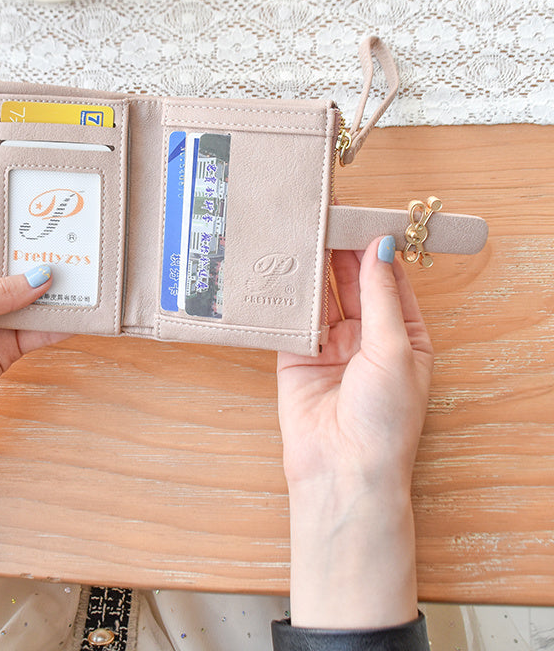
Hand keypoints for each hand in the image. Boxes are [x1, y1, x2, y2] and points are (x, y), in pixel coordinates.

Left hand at [0, 222, 65, 484]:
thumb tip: (40, 277)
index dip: (9, 218)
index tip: (43, 206)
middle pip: (13, 261)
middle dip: (41, 253)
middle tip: (76, 240)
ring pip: (30, 295)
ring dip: (56, 288)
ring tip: (88, 274)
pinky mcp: (4, 345)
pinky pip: (38, 329)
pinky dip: (58, 323)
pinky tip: (81, 314)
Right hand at [277, 236, 432, 629]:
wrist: (343, 471)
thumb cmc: (384, 420)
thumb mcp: (393, 349)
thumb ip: (381, 295)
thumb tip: (381, 246)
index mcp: (402, 335)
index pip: (390, 280)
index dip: (376, 249)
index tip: (360, 216)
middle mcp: (367, 338)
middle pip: (353, 283)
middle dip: (341, 251)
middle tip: (325, 217)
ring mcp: (330, 346)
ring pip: (322, 296)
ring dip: (314, 268)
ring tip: (304, 233)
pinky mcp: (297, 356)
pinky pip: (292, 318)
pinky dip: (288, 295)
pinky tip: (283, 268)